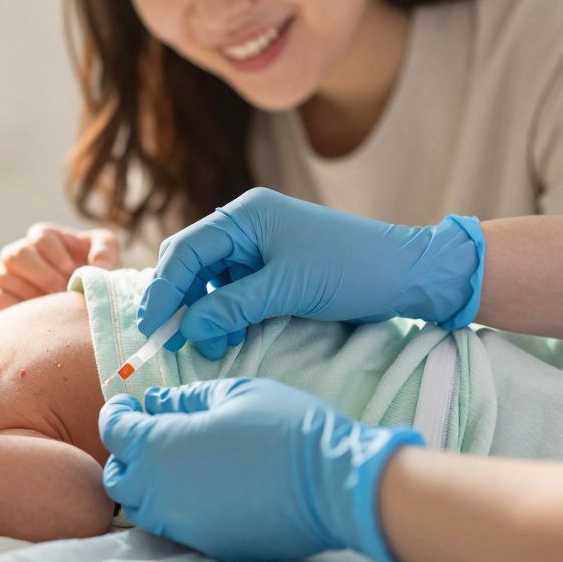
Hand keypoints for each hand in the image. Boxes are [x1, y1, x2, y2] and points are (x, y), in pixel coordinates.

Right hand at [0, 223, 120, 319]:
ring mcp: (0, 274)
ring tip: (49, 308)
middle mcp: (17, 253)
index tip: (71, 273)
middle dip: (41, 275)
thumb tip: (99, 265)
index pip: (41, 237)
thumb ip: (106, 250)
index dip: (56, 255)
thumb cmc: (89, 281)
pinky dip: (9, 307)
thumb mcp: (106, 258)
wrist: (72, 311)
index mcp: (43, 238)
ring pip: (2, 276)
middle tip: (60, 293)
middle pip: (17, 254)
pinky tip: (29, 316)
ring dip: (28, 294)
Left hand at [99, 377, 422, 561]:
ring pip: (141, 507)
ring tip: (174, 463)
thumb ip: (184, 399)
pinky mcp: (207, 546)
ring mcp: (182, 525)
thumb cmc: (286, 428)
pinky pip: (173, 526)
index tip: (126, 404)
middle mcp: (160, 491)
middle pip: (118, 475)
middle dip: (125, 452)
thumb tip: (155, 403)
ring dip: (145, 483)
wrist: (335, 485)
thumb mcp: (233, 394)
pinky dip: (174, 506)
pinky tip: (201, 489)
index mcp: (160, 447)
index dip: (116, 412)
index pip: (113, 430)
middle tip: (149, 433)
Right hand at [139, 188, 484, 358]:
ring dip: (205, 314)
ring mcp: (260, 247)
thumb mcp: (286, 289)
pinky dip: (226, 315)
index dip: (163, 290)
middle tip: (173, 341)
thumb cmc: (352, 269)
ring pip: (210, 282)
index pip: (185, 251)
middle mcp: (246, 226)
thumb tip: (186, 329)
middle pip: (191, 265)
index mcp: (245, 216)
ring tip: (214, 345)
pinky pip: (233, 292)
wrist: (410, 273)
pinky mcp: (274, 269)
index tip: (152, 326)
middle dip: (180, 303)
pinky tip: (231, 336)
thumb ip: (231, 308)